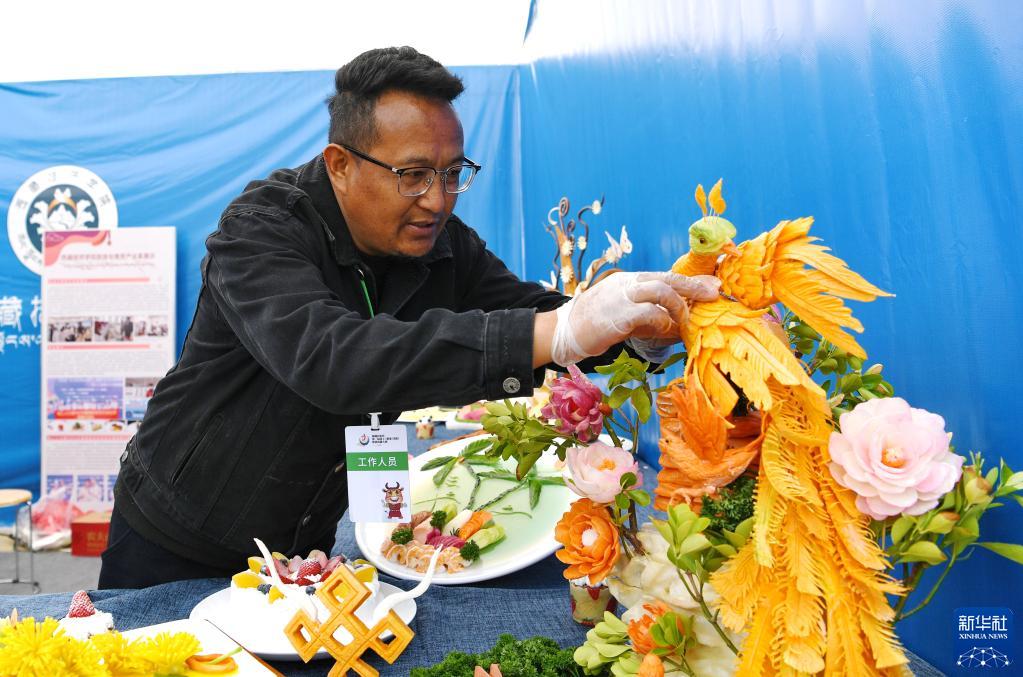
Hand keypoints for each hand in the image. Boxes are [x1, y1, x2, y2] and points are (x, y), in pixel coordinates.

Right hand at [550, 272, 719, 365]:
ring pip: (661, 290)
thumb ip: (650, 314)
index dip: (690, 281)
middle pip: (667, 277)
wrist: (565, 331)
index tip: (712, 287)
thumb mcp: (625, 313)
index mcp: (629, 280)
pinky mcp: (618, 315)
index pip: (665, 275)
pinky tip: (666, 330)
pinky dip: (662, 321)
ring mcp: (622, 297)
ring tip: (684, 321)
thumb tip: (679, 324)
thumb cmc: (596, 324)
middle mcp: (627, 283)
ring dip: (679, 306)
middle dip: (694, 286)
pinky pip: (649, 313)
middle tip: (713, 295)